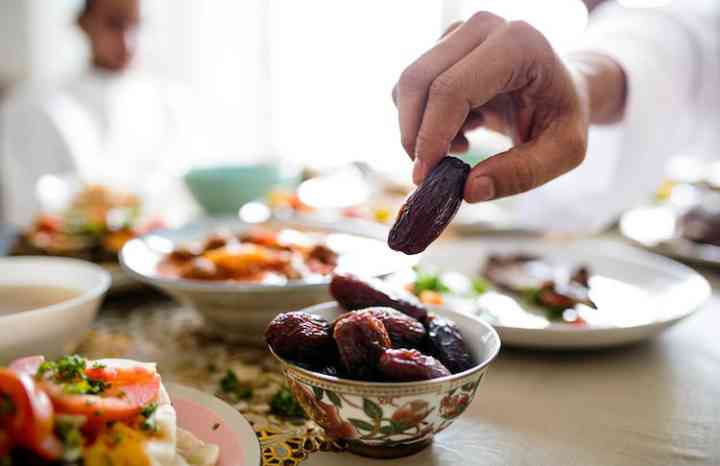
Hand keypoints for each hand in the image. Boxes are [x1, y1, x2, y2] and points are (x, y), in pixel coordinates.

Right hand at [392, 12, 590, 201]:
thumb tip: (468, 190)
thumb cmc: (564, 117)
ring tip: (461, 146)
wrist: (561, 90)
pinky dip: (423, 120)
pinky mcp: (444, 45)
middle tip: (431, 173)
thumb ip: (521, 173)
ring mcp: (460, 32)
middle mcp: (484, 27)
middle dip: (414, 135)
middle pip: (418, 81)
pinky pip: (411, 89)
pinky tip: (460, 130)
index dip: (431, 136)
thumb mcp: (563, 152)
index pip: (452, 89)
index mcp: (518, 44)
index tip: (425, 177)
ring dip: (419, 129)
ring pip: (407, 86)